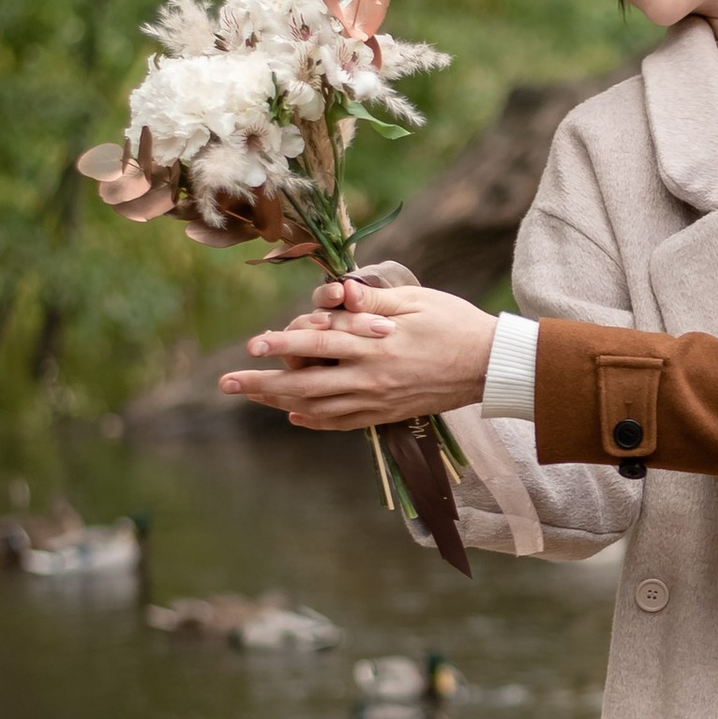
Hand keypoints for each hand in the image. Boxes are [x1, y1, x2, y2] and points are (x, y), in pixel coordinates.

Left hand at [220, 275, 498, 430]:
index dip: (283, 344)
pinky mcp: (387, 413)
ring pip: (318, 407)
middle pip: (306, 384)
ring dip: (280, 402)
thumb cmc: (455, 323)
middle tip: (227, 383)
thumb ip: (371, 301)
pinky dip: (316, 422)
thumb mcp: (414, 301)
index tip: (254, 344)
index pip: (319, 345)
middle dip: (263, 383)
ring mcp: (378, 400)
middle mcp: (371, 378)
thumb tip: (336, 294)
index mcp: (376, 346)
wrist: (490, 366)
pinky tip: (294, 417)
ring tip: (252, 396)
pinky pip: (344, 423)